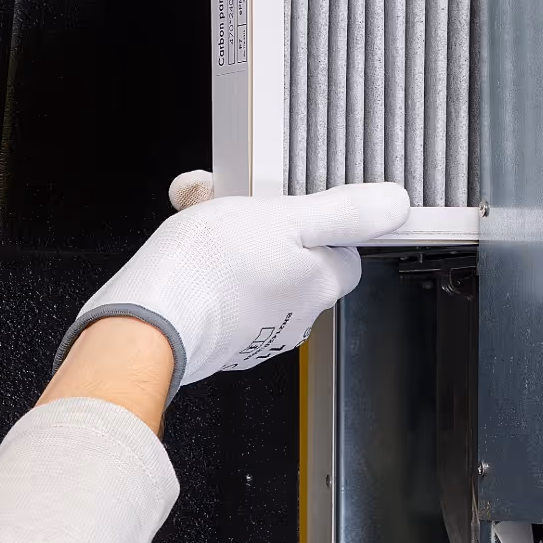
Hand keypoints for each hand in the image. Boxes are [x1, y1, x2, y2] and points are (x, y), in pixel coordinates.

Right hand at [53, 171, 410, 401]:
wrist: (147, 322)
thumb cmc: (209, 271)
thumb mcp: (284, 218)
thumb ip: (343, 212)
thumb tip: (395, 205)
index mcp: (318, 285)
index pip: (345, 254)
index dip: (320, 224)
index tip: (291, 207)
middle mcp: (294, 316)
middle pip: (296, 260)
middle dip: (266, 227)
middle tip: (236, 205)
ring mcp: (255, 332)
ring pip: (256, 273)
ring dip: (232, 243)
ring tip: (202, 222)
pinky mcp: (219, 338)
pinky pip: (223, 292)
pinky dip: (207, 270)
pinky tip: (187, 254)